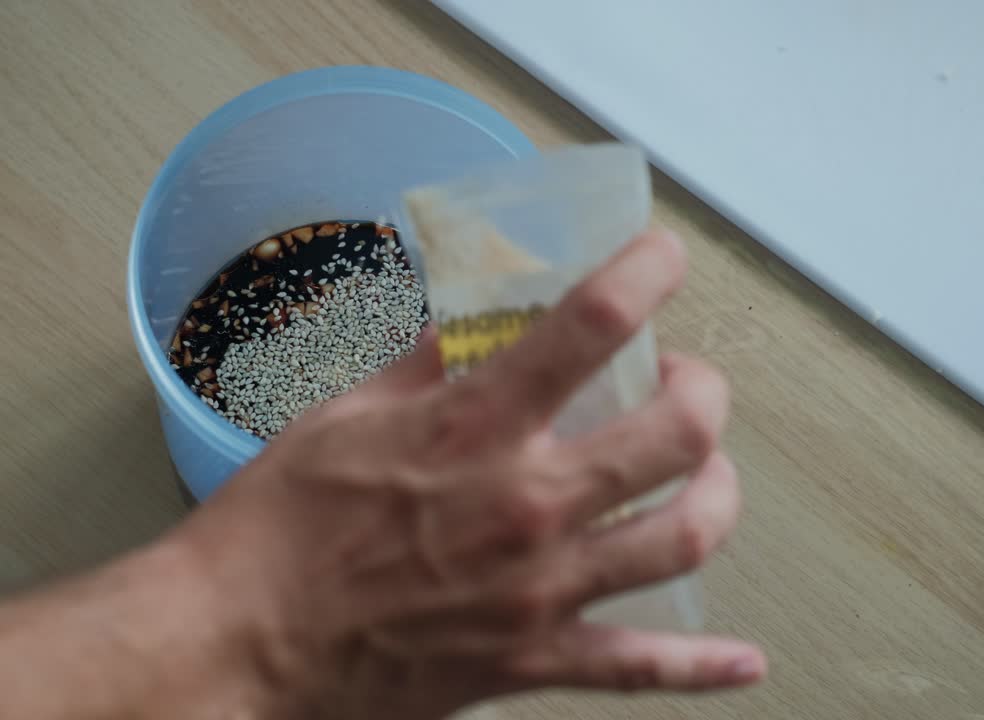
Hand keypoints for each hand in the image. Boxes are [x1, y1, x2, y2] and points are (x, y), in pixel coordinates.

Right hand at [174, 230, 764, 719]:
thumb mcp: (346, 414)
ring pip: (686, 537)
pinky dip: (701, 668)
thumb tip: (478, 317)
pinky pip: (639, 667)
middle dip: (703, 392)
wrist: (239, 643)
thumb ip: (429, 361)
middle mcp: (526, 504)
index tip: (664, 258)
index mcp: (474, 428)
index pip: (591, 324)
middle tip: (683, 383)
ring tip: (703, 475)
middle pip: (679, 433)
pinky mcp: (533, 659)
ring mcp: (540, 588)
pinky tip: (743, 661)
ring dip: (716, 494)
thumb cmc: (277, 526)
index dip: (647, 273)